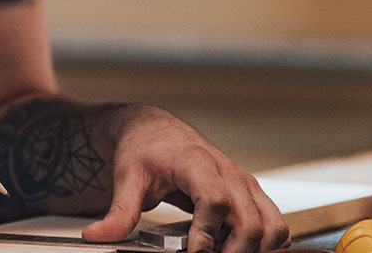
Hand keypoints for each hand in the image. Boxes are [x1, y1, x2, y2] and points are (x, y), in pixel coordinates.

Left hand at [80, 105, 289, 252]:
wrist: (156, 131)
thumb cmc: (144, 149)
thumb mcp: (127, 179)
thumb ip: (118, 212)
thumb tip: (96, 236)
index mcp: (196, 162)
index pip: (215, 201)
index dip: (207, 233)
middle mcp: (228, 172)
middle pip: (250, 221)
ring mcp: (244, 183)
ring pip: (273, 226)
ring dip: (255, 250)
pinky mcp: (252, 194)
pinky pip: (275, 225)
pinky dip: (265, 245)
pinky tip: (234, 250)